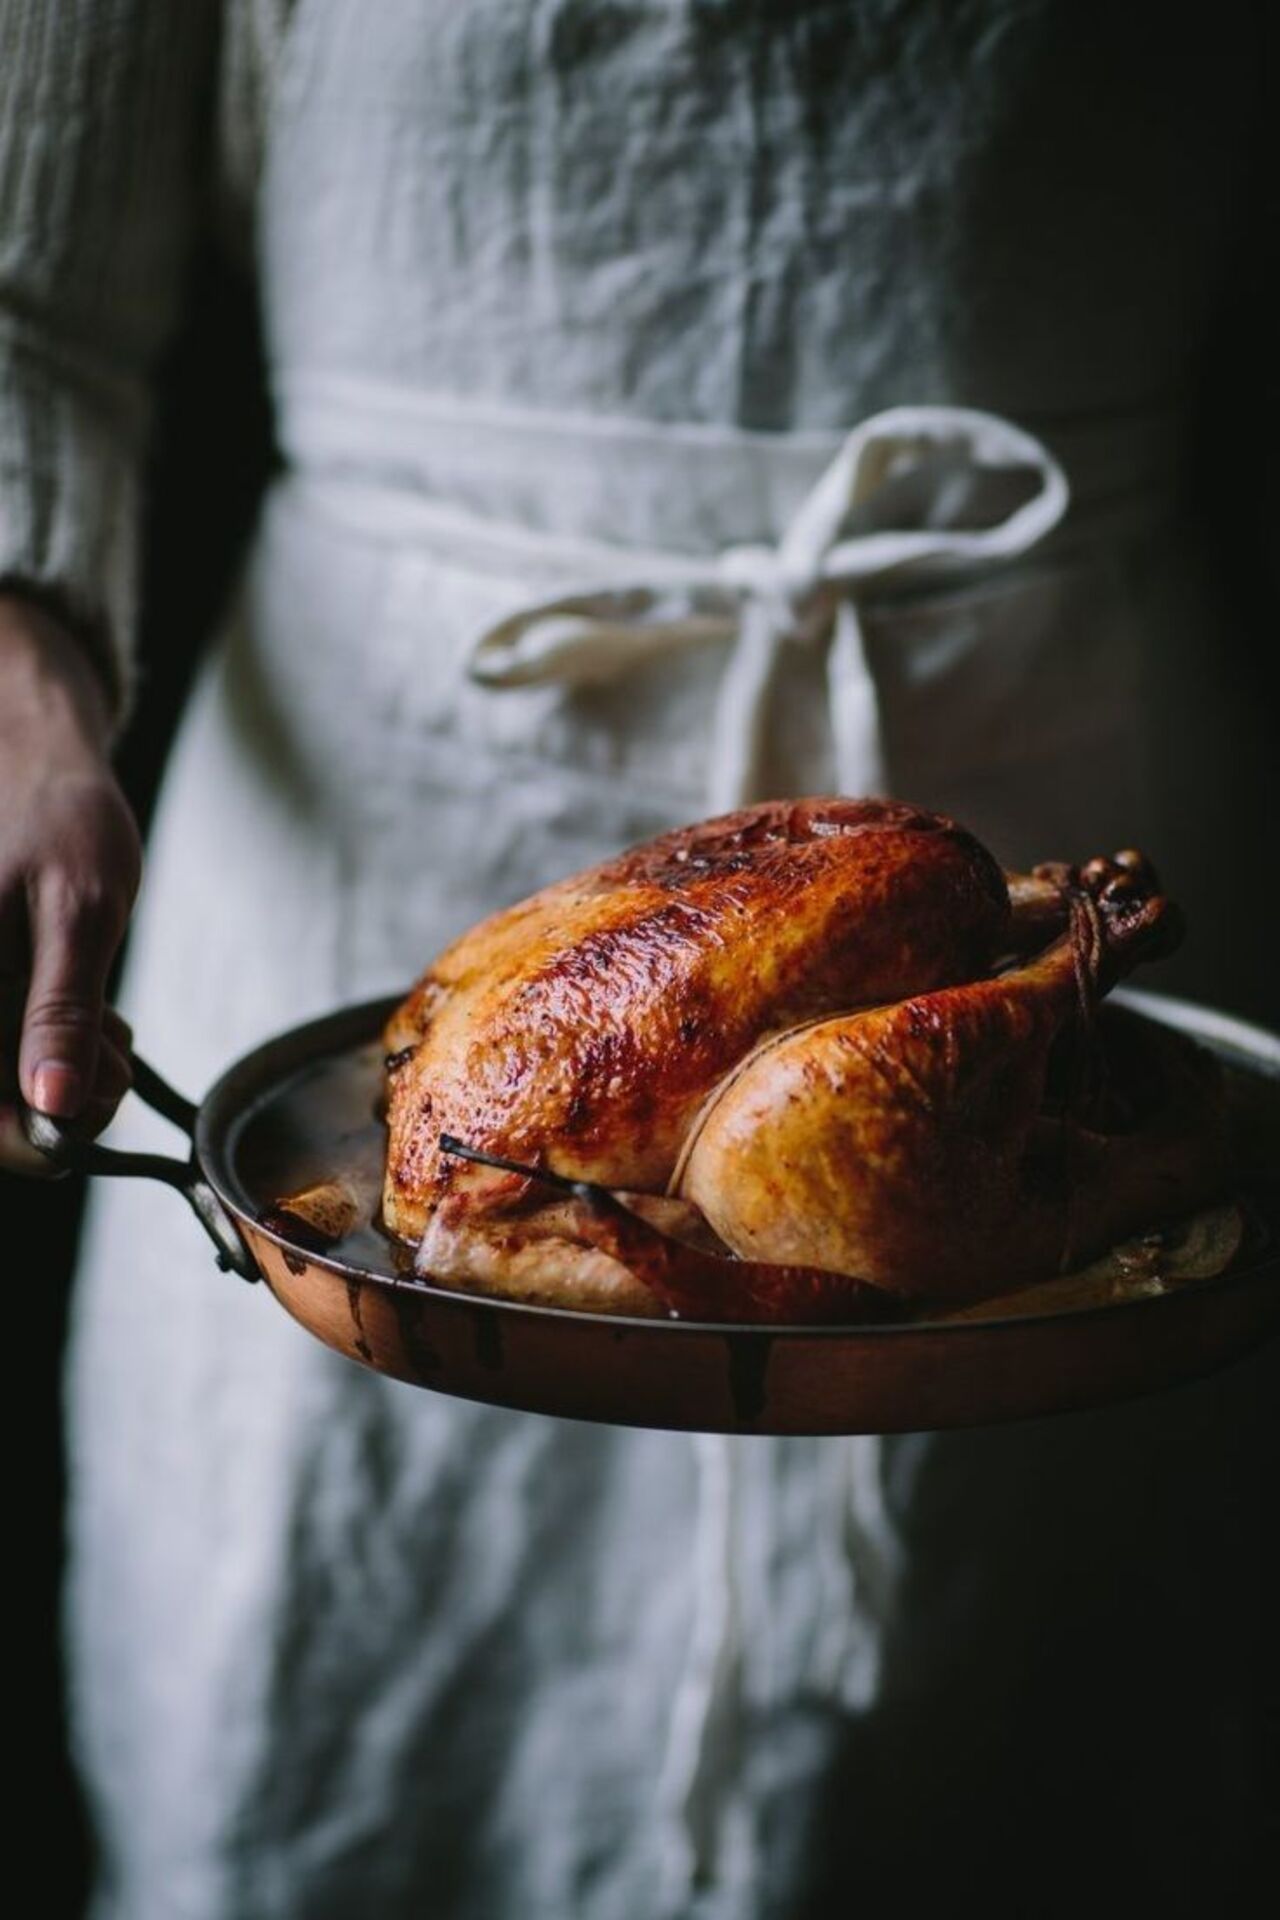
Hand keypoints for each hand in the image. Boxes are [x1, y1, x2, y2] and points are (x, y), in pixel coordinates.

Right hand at [0, 593, 142, 1172]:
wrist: (30, 754)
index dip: (39, 1135)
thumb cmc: (59, 818)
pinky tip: (93, 1017)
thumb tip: (50, 1103)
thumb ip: (61, 1010)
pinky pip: (7, 1051)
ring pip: (5, 1083)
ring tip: (108, 1024)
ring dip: (64, 1075)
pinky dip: (55, 1049)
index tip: (101, 1103)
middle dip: (61, 1100)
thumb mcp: (80, 912)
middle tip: (117, 1052)